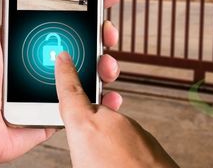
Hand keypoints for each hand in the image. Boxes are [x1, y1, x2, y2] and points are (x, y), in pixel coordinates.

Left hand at [0, 0, 122, 164]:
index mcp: (29, 29)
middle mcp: (45, 51)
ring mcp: (53, 80)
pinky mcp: (57, 107)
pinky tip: (110, 96)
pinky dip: (105, 99)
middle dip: (104, 27)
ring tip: (107, 65)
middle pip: (85, 34)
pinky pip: (87, 101)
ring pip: (92, 66)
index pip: (66, 6)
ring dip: (108, 62)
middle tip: (108, 27)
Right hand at [55, 52, 178, 167]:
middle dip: (86, 126)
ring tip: (106, 166)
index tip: (63, 56)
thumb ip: (79, 146)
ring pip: (112, 131)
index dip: (64, 71)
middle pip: (91, 114)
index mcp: (85, 126)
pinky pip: (129, 141)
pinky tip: (122, 167)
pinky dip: (124, 152)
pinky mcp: (150, 141)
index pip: (69, 90)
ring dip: (107, 144)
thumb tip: (83, 151)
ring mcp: (133, 129)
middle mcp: (110, 121)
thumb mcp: (80, 162)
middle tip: (85, 151)